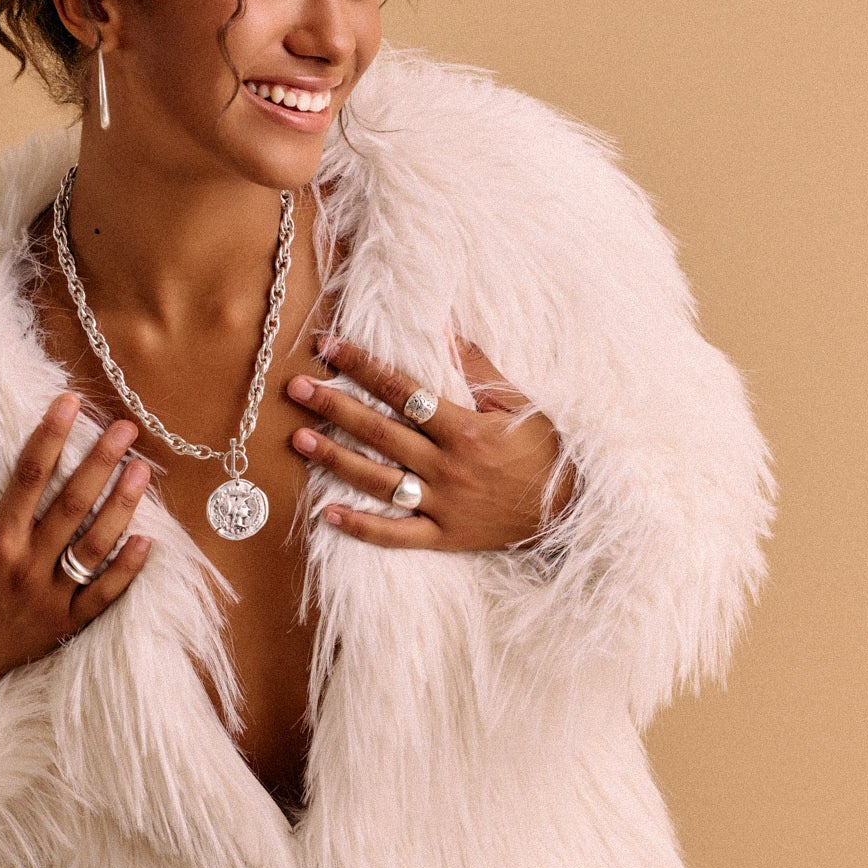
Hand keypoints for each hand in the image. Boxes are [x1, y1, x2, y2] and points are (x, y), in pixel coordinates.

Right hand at [0, 393, 153, 693]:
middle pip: (71, 505)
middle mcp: (26, 566)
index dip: (50, 436)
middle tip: (125, 429)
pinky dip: (126, 570)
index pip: (28, 477)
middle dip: (100, 462)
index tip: (70, 404)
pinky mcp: (66, 624)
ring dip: (122, 506)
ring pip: (94, 546)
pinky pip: (103, 596)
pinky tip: (147, 540)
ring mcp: (49, 597)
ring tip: (142, 471)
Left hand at [285, 331, 576, 551]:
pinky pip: (396, 535)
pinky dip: (361, 527)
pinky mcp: (444, 537)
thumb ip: (477, 369)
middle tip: (295, 389)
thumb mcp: (518, 404)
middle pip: (380, 432)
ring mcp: (443, 505)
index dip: (363, 367)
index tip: (329, 349)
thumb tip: (443, 330)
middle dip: (335, 407)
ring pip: (379, 481)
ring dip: (336, 460)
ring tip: (299, 440)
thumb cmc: (544, 451)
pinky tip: (326, 513)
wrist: (572, 511)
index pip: (402, 390)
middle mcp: (448, 467)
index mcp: (465, 429)